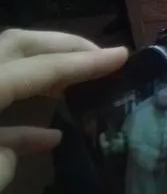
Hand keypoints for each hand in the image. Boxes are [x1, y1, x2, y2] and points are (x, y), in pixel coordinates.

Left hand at [0, 30, 127, 190]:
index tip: (124, 56)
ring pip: (8, 67)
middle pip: (21, 44)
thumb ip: (9, 154)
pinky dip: (21, 115)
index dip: (85, 62)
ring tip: (83, 85)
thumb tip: (34, 140)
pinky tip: (52, 136)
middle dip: (65, 46)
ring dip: (44, 72)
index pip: (41, 67)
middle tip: (102, 58)